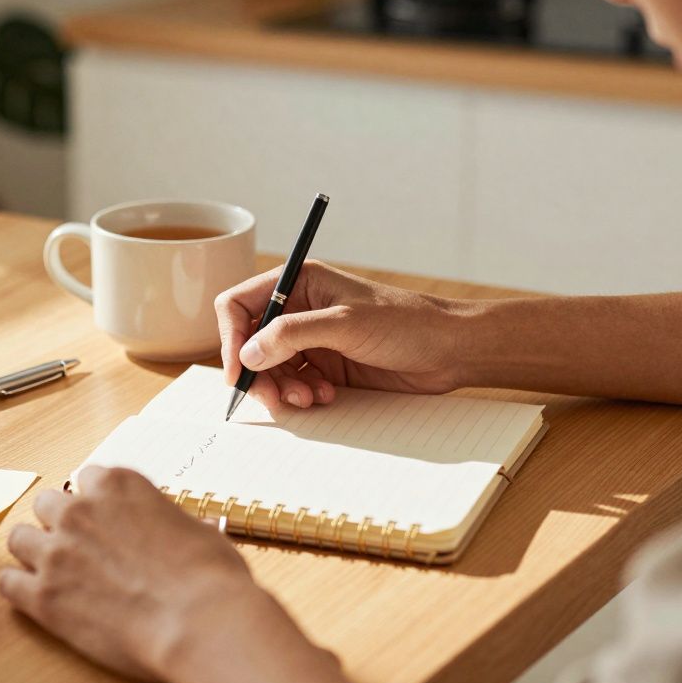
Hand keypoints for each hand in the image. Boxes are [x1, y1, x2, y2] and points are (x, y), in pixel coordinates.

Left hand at [0, 466, 271, 680]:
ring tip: (54, 572)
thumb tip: (185, 532)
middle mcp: (80, 510)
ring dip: (34, 552)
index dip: (96, 502)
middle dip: (60, 523)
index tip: (104, 519)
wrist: (200, 622)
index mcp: (118, 486)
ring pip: (19, 538)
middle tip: (79, 547)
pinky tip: (34, 597)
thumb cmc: (210, 578)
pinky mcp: (42, 597)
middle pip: (47, 503)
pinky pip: (7, 583)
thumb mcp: (199, 530)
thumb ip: (173, 524)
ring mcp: (56, 553)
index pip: (88, 478)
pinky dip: (19, 589)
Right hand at [215, 260, 469, 409]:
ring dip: (282, 389)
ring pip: (271, 369)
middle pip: (250, 344)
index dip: (231, 338)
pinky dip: (301, 396)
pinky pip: (295, 384)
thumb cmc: (406, 323)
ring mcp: (313, 340)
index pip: (240, 305)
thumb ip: (292, 334)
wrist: (450, 350)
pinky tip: (326, 397)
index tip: (238, 371)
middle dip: (258, 373)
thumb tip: (248, 353)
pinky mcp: (328, 367)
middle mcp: (300, 309)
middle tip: (274, 398)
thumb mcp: (345, 324)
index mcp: (300, 283)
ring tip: (309, 399)